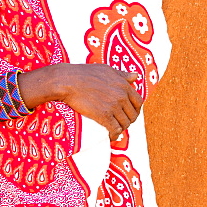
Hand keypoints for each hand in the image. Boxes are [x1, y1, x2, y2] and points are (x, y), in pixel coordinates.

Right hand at [20, 63, 141, 141]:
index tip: (129, 113)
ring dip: (121, 128)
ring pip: (125, 123)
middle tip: (121, 122)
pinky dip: (114, 134)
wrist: (68, 81)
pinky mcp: (103, 116)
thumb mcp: (107, 70)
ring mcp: (113, 106)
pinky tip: (111, 136)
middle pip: (132, 114)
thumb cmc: (85, 73)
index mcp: (123, 85)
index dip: (135, 109)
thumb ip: (122, 75)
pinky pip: (115, 129)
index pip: (138, 102)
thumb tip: (136, 76)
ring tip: (115, 129)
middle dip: (129, 120)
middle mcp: (121, 96)